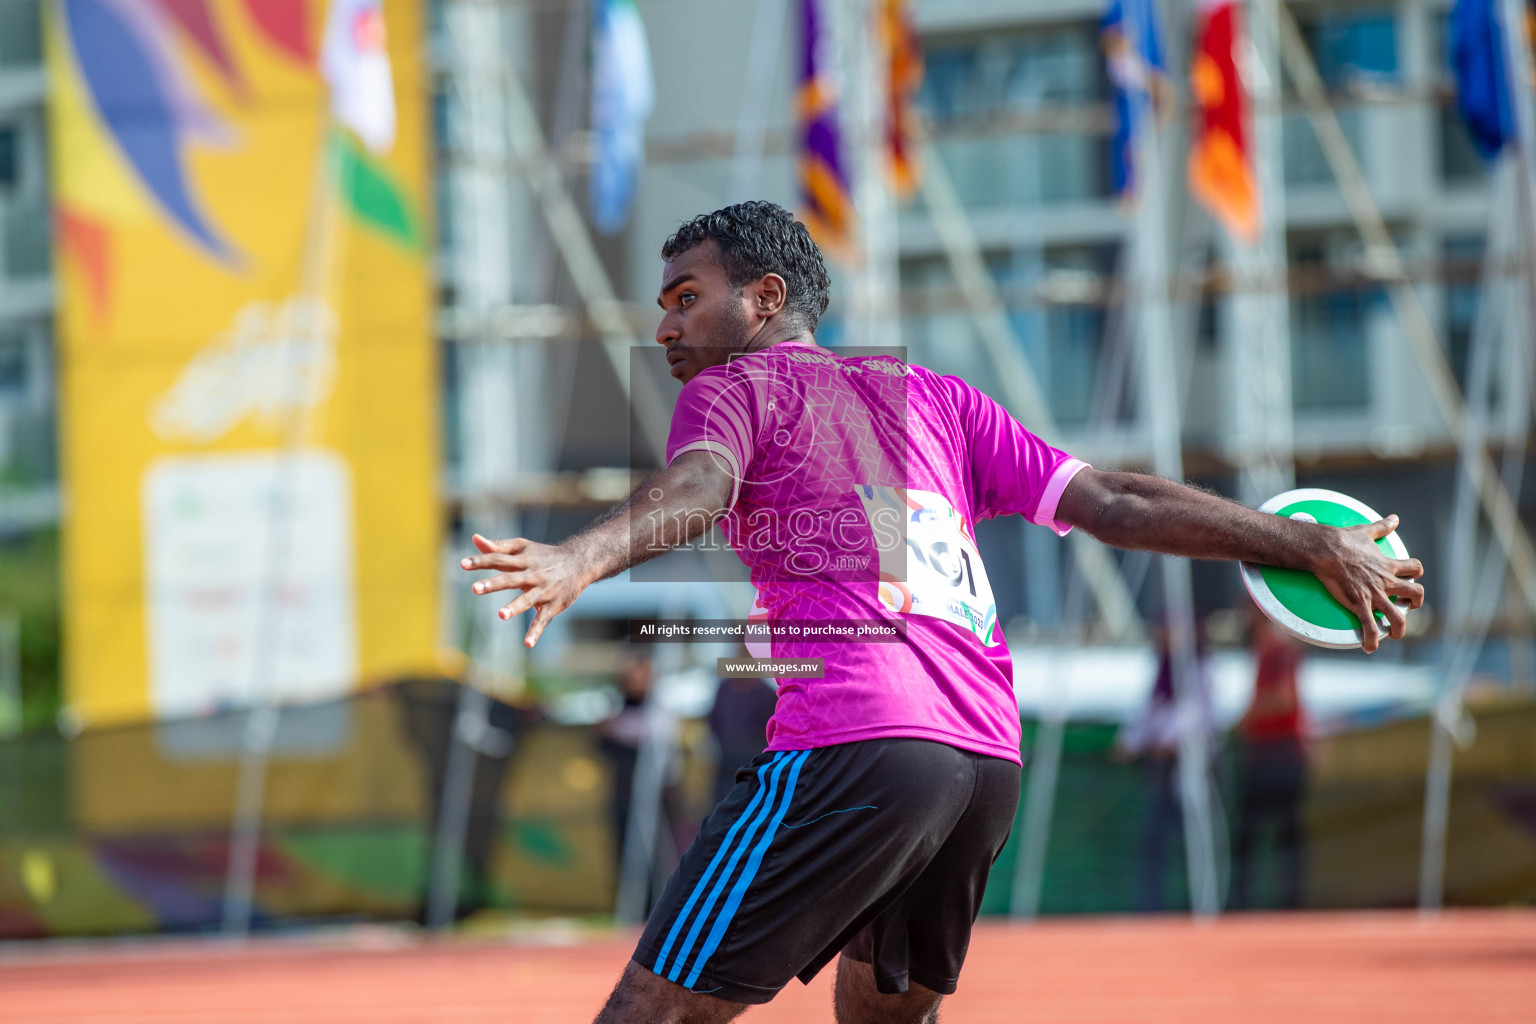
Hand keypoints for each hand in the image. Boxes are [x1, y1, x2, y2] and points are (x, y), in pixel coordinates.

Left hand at [460, 534, 591, 647]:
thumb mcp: (523, 547)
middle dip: (493, 583)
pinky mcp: (553, 606)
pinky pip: (543, 620)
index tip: (462, 564)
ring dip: (515, 607)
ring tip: (501, 615)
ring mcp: (543, 591)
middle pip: (510, 579)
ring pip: (527, 600)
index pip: (499, 559)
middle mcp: (532, 575)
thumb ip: (498, 546)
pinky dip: (536, 632)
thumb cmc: (544, 555)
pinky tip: (527, 644)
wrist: (579, 562)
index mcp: (523, 560)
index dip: (481, 561)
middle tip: (475, 589)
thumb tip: (475, 538)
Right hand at [1312, 515, 1424, 653]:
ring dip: (1398, 628)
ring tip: (1393, 634)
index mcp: (1387, 565)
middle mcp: (1385, 581)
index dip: (1414, 575)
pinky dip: (1371, 640)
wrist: (1326, 550)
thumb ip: (1382, 526)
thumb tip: (1394, 518)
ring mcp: (1374, 595)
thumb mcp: (1366, 531)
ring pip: (1397, 617)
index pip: (1414, 568)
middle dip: (1414, 603)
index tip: (1409, 579)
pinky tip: (1369, 648)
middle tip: (1406, 607)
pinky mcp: (1360, 604)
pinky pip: (1370, 627)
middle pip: (1415, 593)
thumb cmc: (1343, 540)